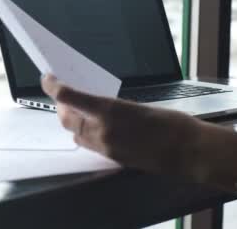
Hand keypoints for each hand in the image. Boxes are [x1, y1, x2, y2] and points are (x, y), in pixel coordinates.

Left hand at [41, 75, 236, 191]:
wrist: (188, 152)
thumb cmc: (171, 123)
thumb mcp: (139, 105)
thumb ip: (111, 106)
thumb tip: (92, 103)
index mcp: (109, 111)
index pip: (69, 96)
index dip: (53, 86)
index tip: (47, 78)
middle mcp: (102, 132)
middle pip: (67, 118)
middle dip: (62, 105)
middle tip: (65, 94)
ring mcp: (107, 148)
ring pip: (75, 133)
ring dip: (73, 120)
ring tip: (81, 109)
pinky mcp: (113, 159)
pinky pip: (89, 145)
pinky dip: (86, 133)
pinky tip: (97, 125)